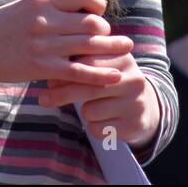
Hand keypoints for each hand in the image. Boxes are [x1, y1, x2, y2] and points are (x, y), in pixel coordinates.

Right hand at [0, 0, 133, 87]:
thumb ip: (49, 7)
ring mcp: (44, 45)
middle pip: (91, 22)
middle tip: (107, 36)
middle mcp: (44, 20)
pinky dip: (101, 74)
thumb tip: (77, 8)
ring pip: (90, 45)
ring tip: (126, 48)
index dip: (96, 4)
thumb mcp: (24, 7)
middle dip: (105, 29)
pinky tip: (115, 75)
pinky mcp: (42, 68)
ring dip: (112, 48)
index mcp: (41, 0)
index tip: (98, 12)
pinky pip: (79, 72)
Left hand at [39, 51, 158, 147]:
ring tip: (91, 108)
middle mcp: (133, 79)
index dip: (65, 73)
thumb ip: (80, 61)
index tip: (49, 79)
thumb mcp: (102, 65)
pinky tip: (101, 121)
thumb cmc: (111, 82)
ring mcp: (136, 102)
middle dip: (62, 94)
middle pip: (88, 88)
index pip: (88, 64)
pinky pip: (98, 129)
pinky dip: (93, 127)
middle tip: (44, 99)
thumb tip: (49, 70)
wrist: (143, 106)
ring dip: (83, 112)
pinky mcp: (134, 124)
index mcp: (123, 57)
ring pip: (90, 111)